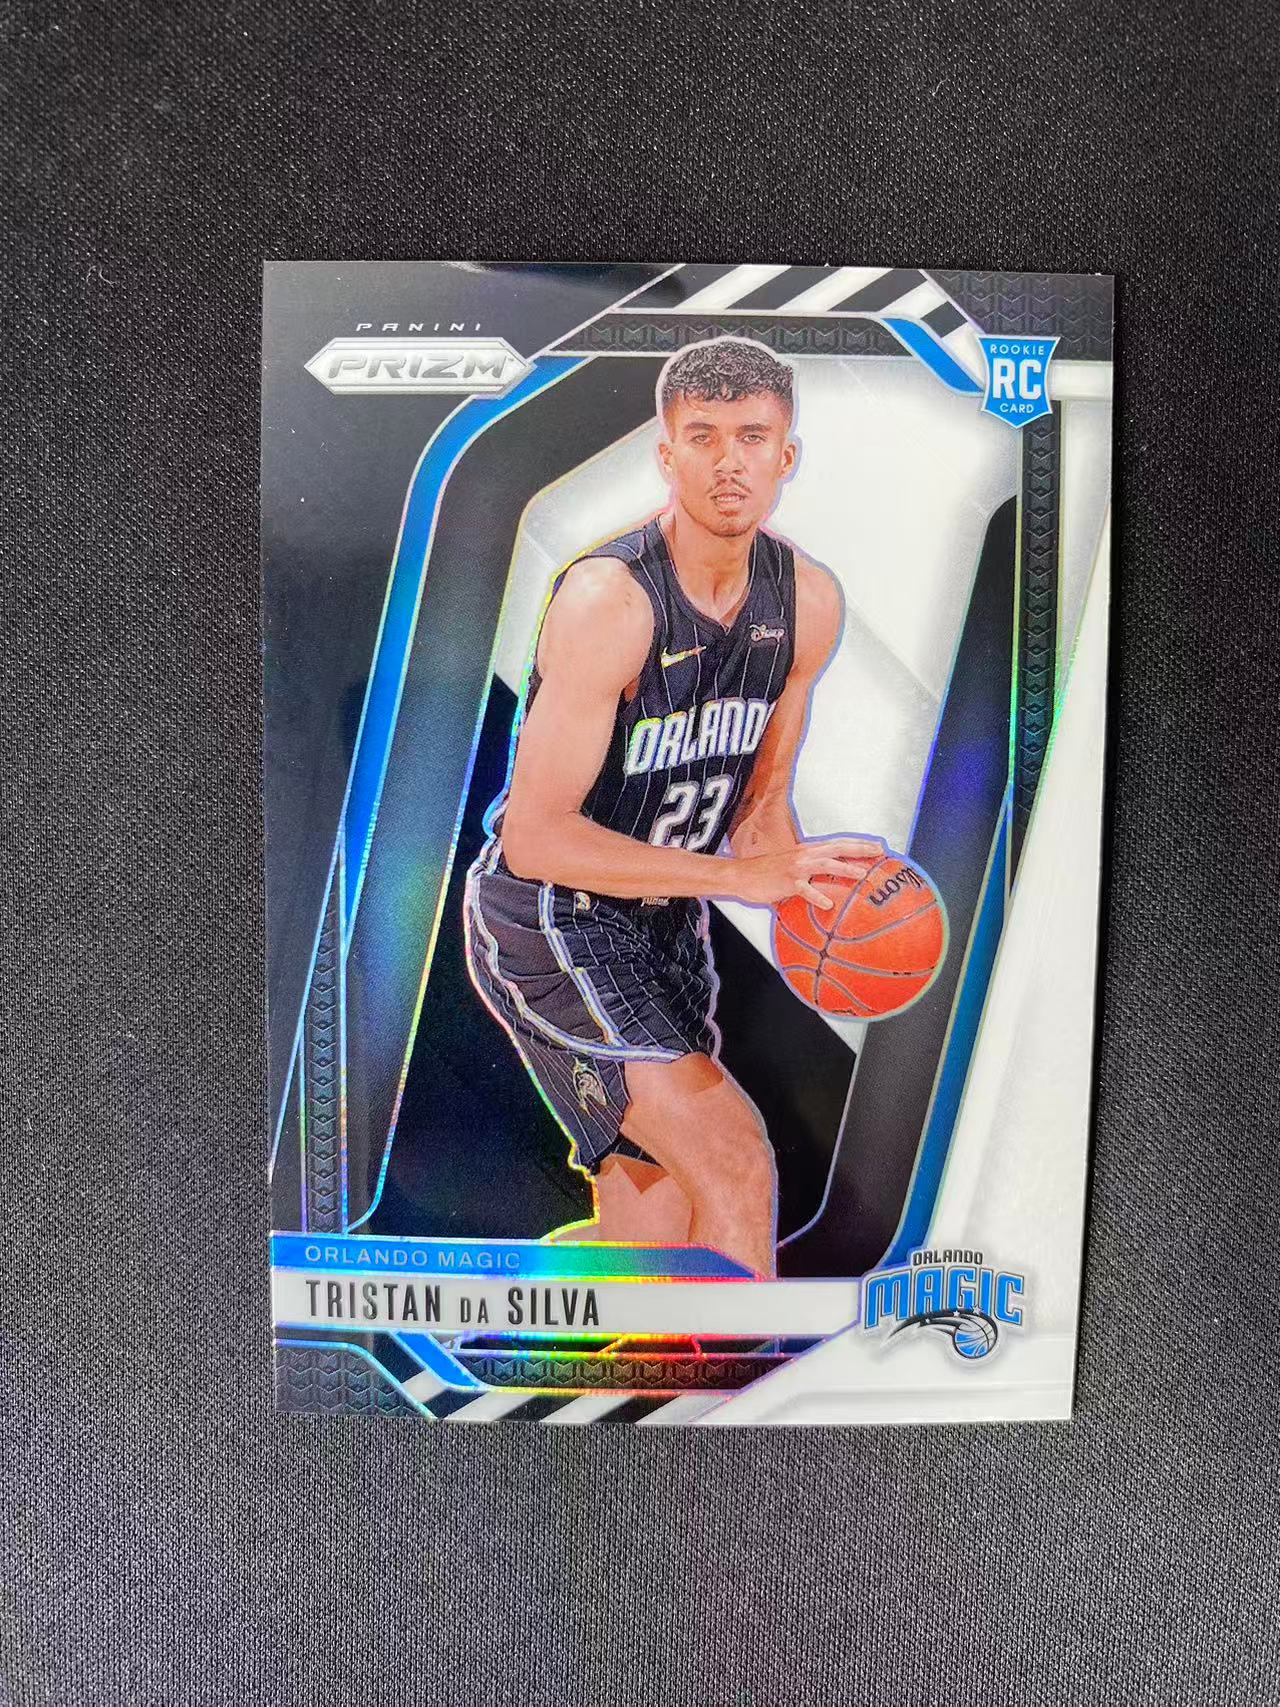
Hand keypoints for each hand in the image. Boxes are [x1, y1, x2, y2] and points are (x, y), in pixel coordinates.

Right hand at [728, 836, 886, 909]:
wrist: (742, 875)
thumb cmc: (767, 873)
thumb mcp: (792, 866)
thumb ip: (811, 870)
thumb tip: (829, 880)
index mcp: (807, 851)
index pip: (837, 844)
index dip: (858, 844)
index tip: (877, 846)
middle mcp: (804, 855)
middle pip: (837, 848)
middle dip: (859, 849)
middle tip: (879, 852)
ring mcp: (796, 868)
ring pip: (825, 865)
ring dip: (845, 868)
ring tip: (862, 874)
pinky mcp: (787, 882)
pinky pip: (804, 890)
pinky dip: (817, 896)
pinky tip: (828, 904)